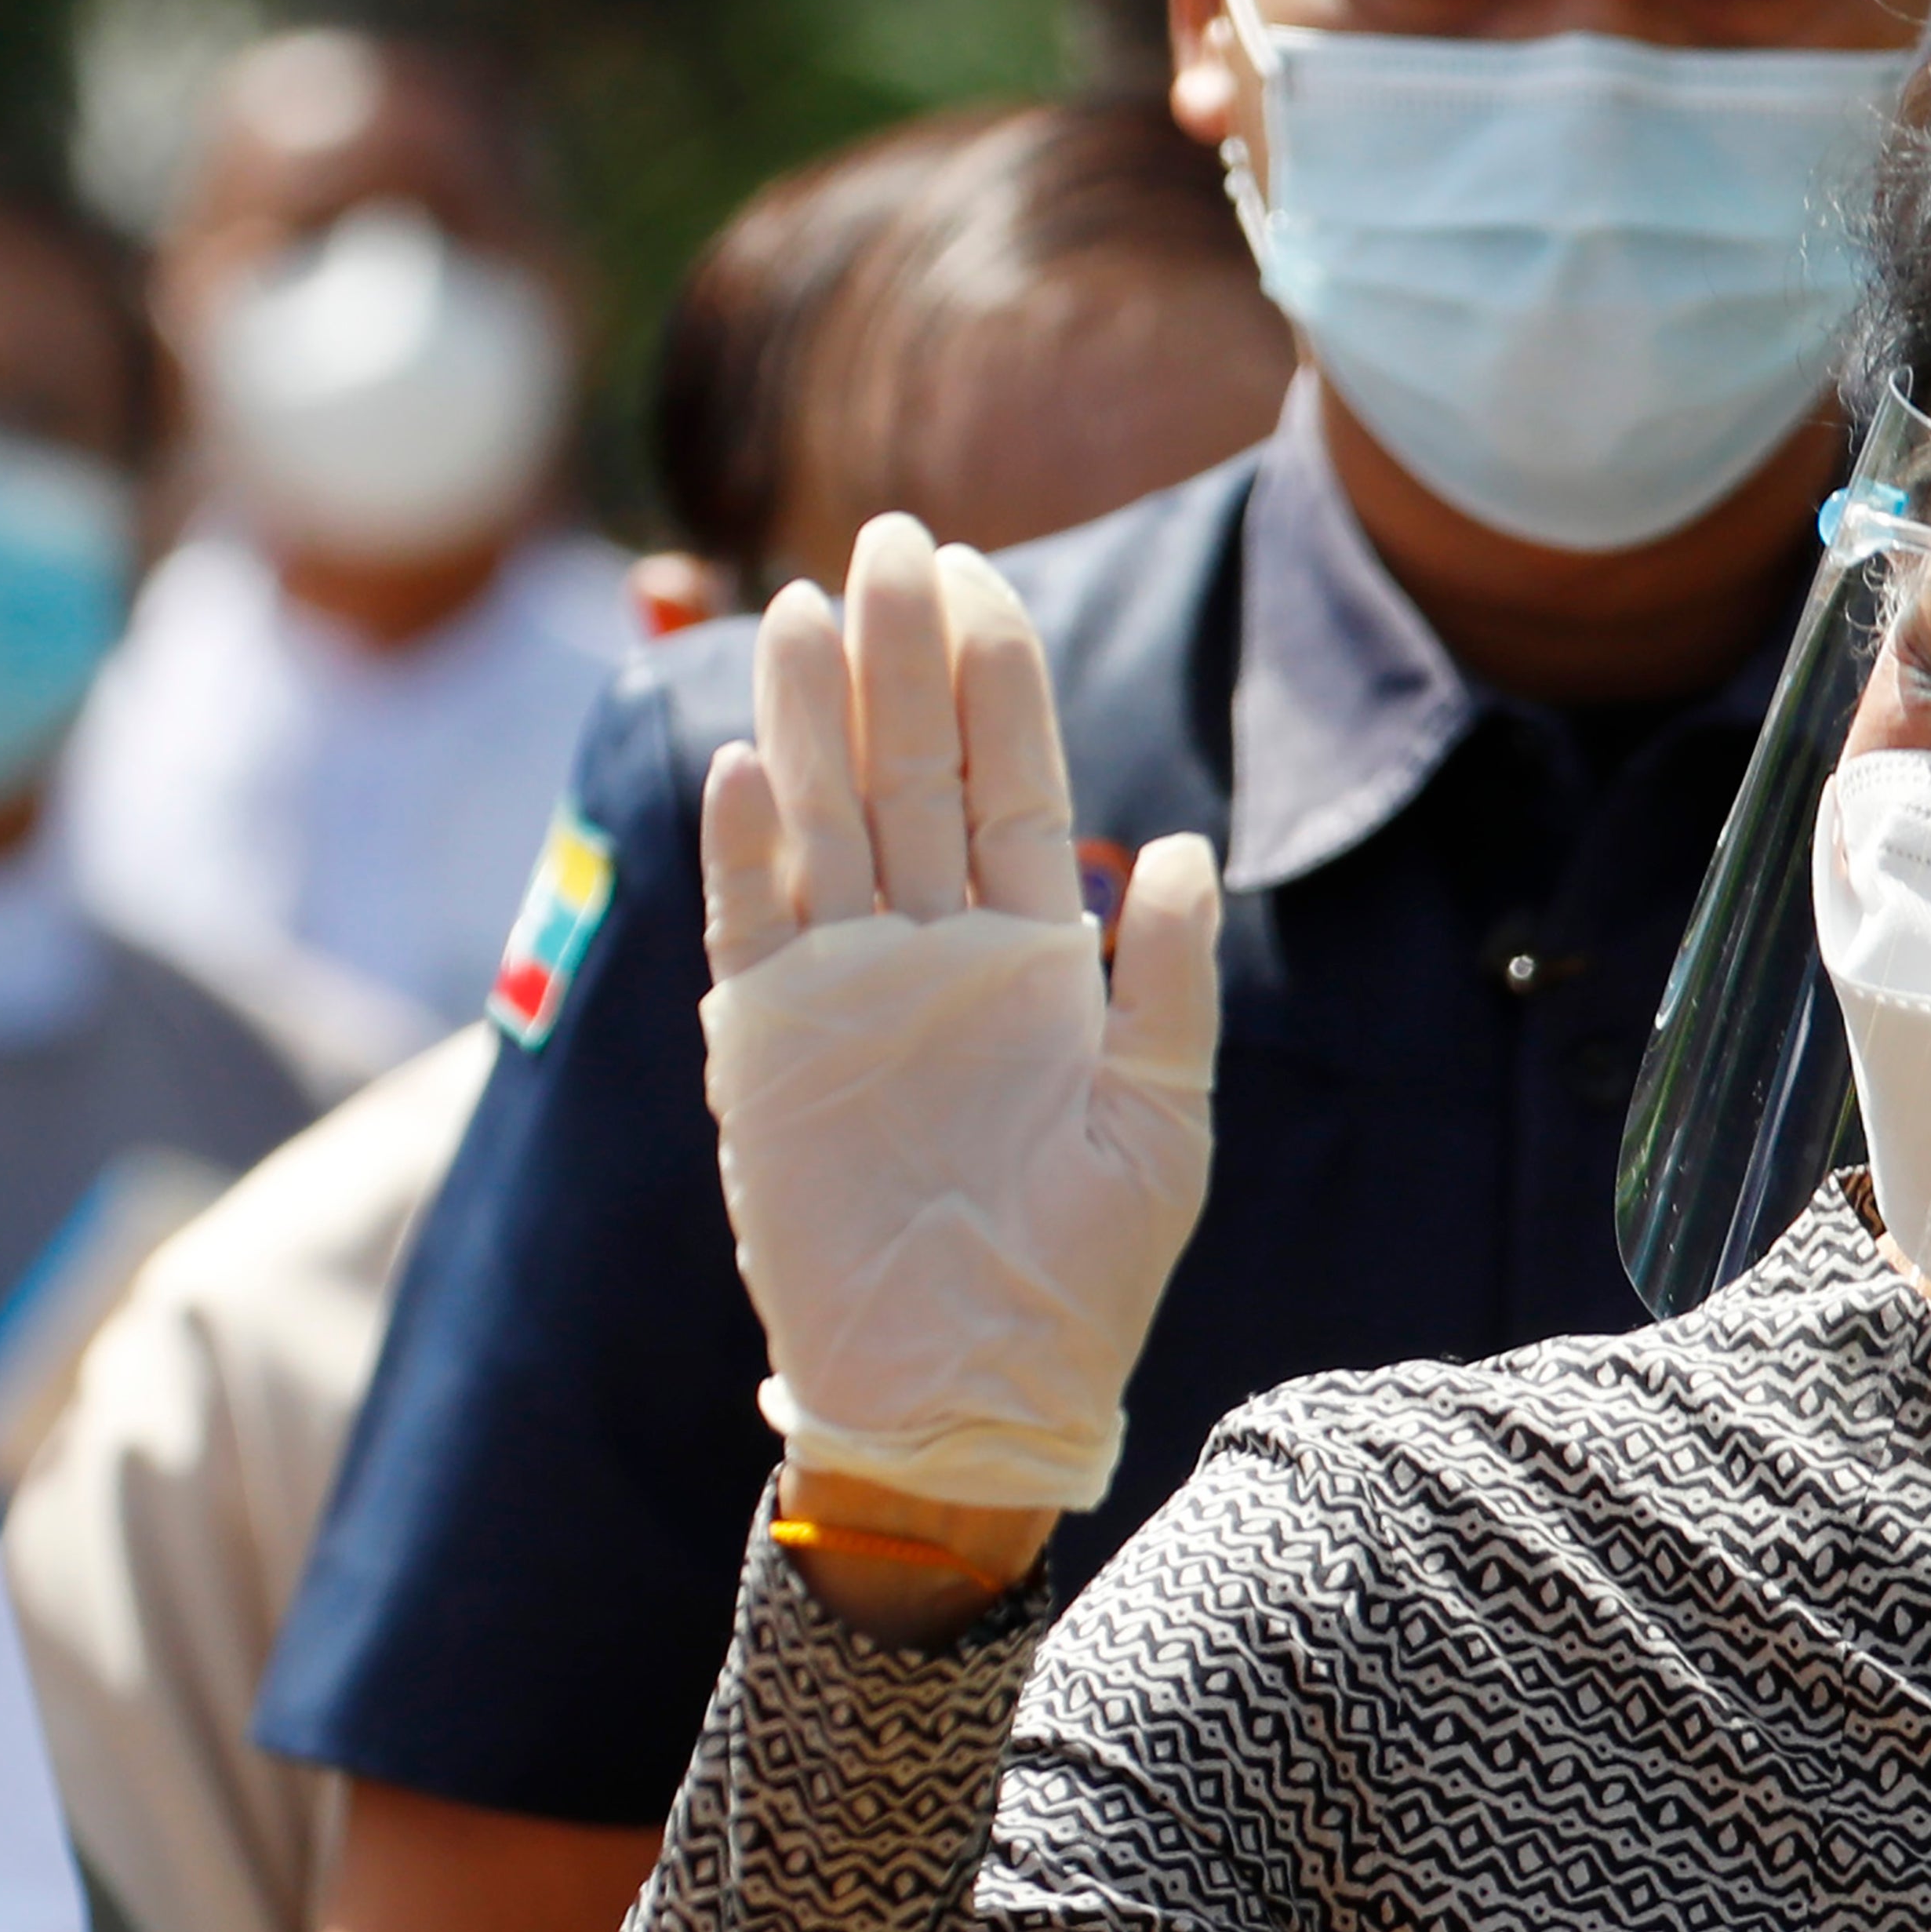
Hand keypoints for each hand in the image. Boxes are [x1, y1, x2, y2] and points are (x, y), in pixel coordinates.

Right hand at [698, 515, 1219, 1548]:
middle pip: (908, 770)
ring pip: (825, 820)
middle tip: (889, 537)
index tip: (981, 574)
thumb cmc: (1082, 1276)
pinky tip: (750, 766)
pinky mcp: (766, 1052)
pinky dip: (747, 851)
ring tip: (801, 606)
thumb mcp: (1164, 1124)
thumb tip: (1183, 843)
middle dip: (899, 654)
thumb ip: (1169, 981)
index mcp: (1032, 957)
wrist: (976, 1394)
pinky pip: (750, 928)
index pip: (1008, 782)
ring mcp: (842, 993)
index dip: (995, 679)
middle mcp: (930, 952)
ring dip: (811, 715)